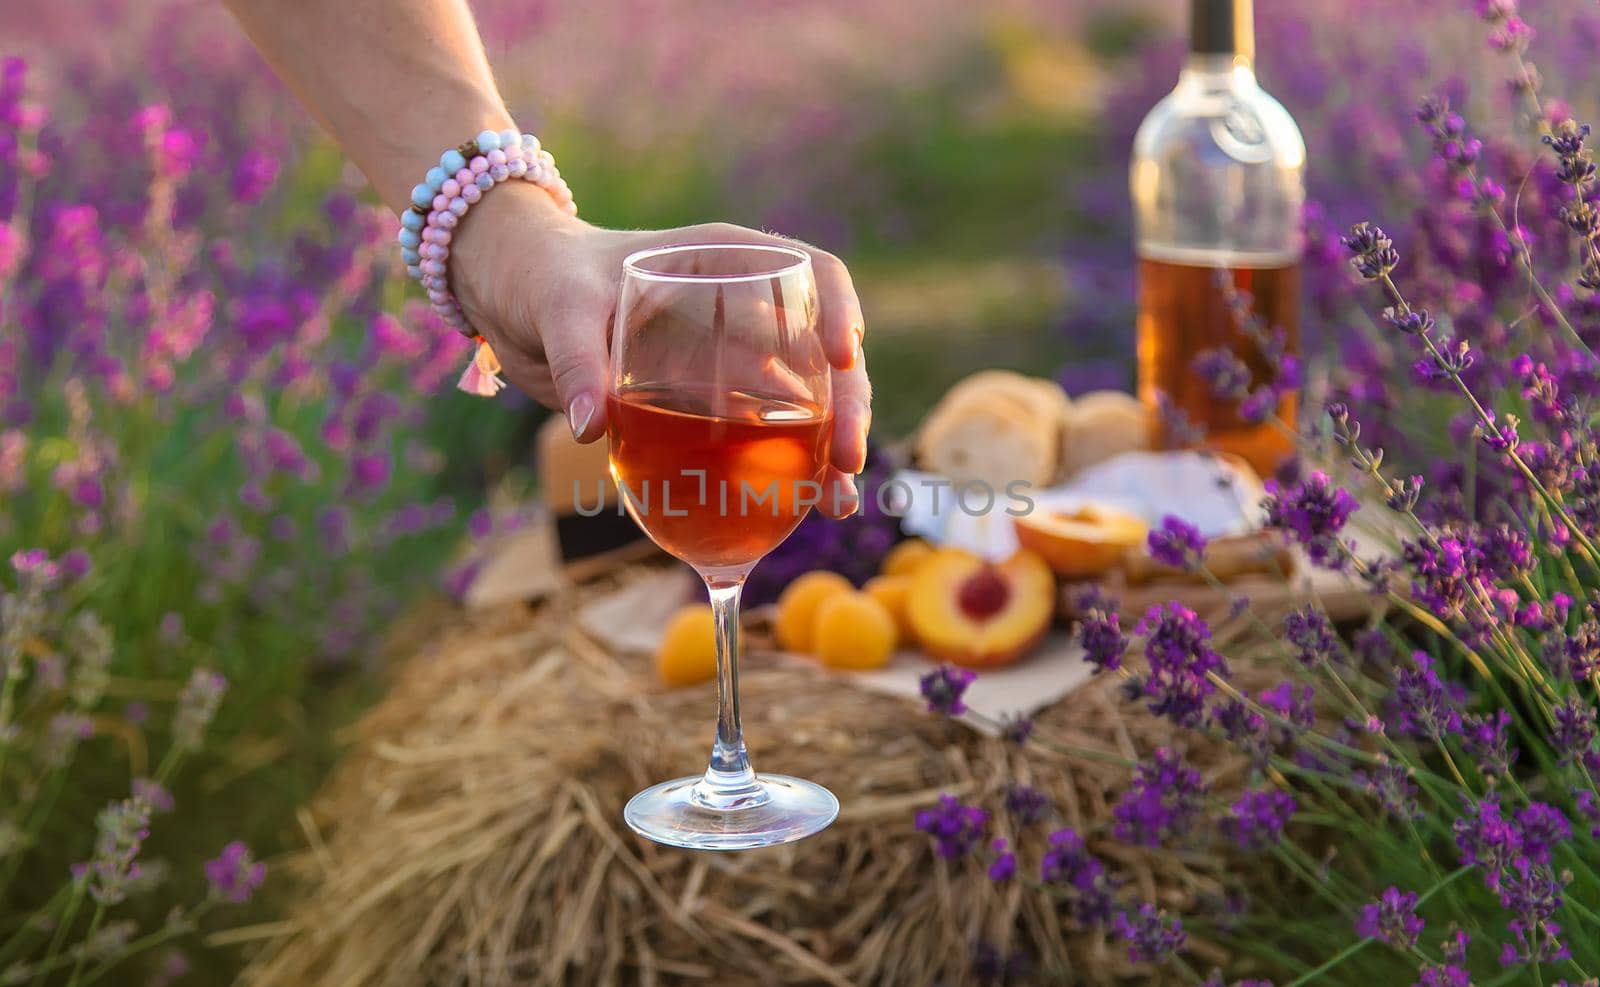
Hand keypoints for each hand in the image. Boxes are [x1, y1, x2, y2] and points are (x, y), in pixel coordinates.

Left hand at [450, 183, 870, 518]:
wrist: (515, 302)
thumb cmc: (543, 278)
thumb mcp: (560, 308)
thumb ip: (578, 360)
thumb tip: (591, 427)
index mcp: (723, 261)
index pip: (811, 271)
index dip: (839, 309)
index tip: (843, 356)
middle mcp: (743, 308)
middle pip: (822, 351)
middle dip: (847, 405)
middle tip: (848, 460)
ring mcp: (733, 360)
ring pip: (806, 403)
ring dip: (829, 451)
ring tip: (839, 502)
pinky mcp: (713, 405)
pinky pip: (762, 438)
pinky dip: (787, 473)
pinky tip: (805, 511)